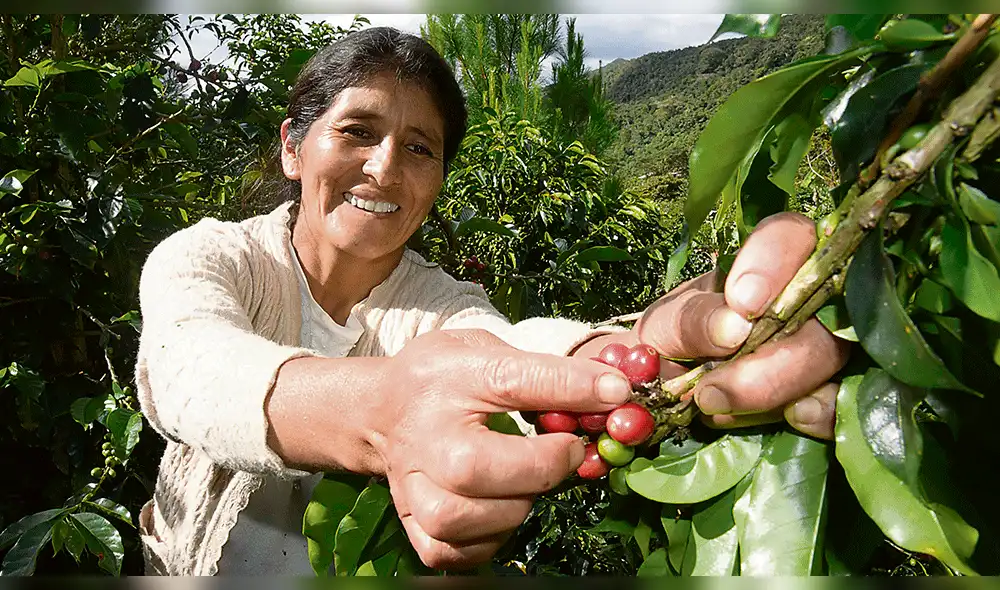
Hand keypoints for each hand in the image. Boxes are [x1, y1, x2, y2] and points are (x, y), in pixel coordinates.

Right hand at [368, 329, 630, 569]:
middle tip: (565, 452)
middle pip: (475, 468)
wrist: (383, 410)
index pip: (513, 381)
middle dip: (539, 466)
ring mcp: (411, 485)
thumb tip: (613, 392)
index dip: (572, 387)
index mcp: (446, 377)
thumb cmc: (445, 378)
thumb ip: (545, 370)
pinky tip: (499, 509)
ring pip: (462, 519)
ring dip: (513, 505)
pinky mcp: (411, 523)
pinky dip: (487, 538)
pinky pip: (452, 551)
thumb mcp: (486, 350)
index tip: (616, 392)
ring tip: (524, 481)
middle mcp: (423, 435)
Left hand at [633, 212, 849, 438]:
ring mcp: (825, 344)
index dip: (774, 263)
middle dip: (774, 359)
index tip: (742, 303)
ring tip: (720, 408)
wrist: (661, 386)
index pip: (790, 238)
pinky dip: (824, 416)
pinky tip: (794, 420)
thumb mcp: (664, 324)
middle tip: (713, 391)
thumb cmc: (668, 338)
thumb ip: (692, 319)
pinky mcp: (829, 390)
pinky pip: (846, 403)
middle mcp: (806, 296)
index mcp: (764, 263)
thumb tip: (734, 327)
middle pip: (821, 312)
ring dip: (783, 391)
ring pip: (833, 359)